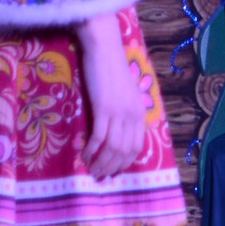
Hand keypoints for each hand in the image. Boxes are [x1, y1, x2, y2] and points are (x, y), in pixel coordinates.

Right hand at [73, 13, 147, 181]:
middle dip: (113, 166)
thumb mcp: (123, 94)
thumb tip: (115, 130)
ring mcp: (119, 112)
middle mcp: (133, 115)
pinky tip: (85, 156)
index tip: (114, 171)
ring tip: (91, 170)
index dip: (125, 161)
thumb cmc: (111, 70)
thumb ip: (123, 111)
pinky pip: (99, 136)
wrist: (104, 49)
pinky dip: (92, 150)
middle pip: (126, 150)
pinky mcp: (104, 108)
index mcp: (139, 112)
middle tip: (100, 176)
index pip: (137, 145)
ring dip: (102, 162)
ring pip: (113, 147)